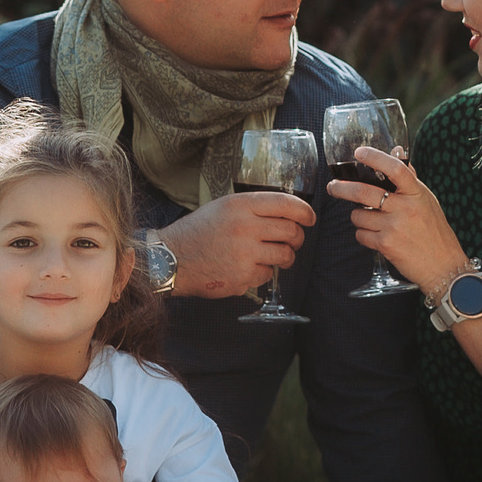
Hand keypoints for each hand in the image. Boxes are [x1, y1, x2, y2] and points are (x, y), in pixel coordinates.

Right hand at [157, 192, 315, 299]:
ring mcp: (244, 254)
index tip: (310, 218)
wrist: (171, 259)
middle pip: (291, 231)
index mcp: (240, 205)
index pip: (286, 204)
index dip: (304, 211)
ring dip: (285, 257)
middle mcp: (245, 227)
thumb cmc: (197, 232)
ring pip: (285, 255)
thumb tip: (285, 215)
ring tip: (275, 256)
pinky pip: (267, 275)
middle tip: (293, 240)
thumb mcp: (223, 207)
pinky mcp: (242, 277)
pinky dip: (263, 273)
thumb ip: (252, 208)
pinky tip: (248, 268)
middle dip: (298, 237)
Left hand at [327, 146, 472, 293]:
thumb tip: (396, 150)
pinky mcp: (386, 245)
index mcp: (416, 193)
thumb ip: (409, 178)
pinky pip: (361, 235)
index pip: (395, 168)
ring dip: (358, 218)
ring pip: (358, 215)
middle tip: (333, 187)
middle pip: (364, 191)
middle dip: (342, 188)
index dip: (375, 157)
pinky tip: (376, 237)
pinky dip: (363, 235)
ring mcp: (395, 226)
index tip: (359, 152)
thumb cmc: (435, 232)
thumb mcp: (426, 200)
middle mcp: (405, 208)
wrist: (443, 267)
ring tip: (372, 222)